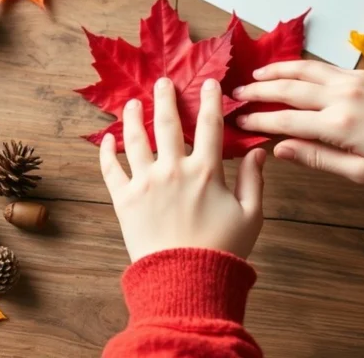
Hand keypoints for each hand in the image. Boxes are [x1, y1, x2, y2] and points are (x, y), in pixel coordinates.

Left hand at [100, 77, 266, 261]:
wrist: (185, 281)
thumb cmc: (222, 250)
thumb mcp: (251, 216)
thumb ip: (254, 181)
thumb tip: (257, 152)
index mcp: (206, 171)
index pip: (210, 125)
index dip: (210, 100)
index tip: (208, 83)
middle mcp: (173, 170)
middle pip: (168, 123)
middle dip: (166, 97)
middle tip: (162, 82)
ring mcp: (146, 183)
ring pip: (135, 139)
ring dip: (133, 117)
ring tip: (132, 102)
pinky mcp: (124, 200)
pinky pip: (111, 170)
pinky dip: (106, 152)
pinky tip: (106, 139)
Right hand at [233, 61, 363, 184]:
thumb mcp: (361, 174)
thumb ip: (317, 159)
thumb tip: (279, 150)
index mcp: (339, 125)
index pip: (286, 121)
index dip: (259, 121)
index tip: (238, 121)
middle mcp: (341, 96)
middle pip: (289, 89)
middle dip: (258, 91)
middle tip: (234, 94)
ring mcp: (351, 80)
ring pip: (303, 70)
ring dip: (275, 71)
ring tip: (253, 75)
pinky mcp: (360, 74)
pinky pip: (321, 66)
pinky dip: (299, 65)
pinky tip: (287, 70)